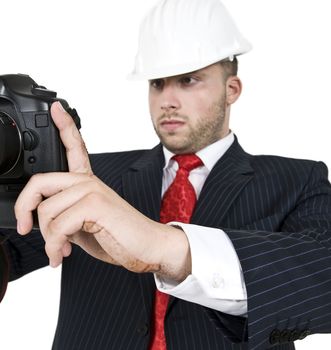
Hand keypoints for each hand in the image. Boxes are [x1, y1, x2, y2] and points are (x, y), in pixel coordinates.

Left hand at [15, 102, 190, 280]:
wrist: (147, 246)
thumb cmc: (118, 235)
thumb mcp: (83, 225)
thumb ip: (63, 217)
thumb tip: (37, 223)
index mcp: (88, 183)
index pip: (75, 147)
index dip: (64, 125)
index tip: (56, 108)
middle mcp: (89, 182)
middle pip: (41, 182)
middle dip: (24, 208)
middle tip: (24, 226)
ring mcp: (93, 190)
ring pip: (47, 210)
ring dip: (47, 238)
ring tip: (58, 250)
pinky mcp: (96, 205)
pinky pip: (59, 225)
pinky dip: (55, 245)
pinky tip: (63, 253)